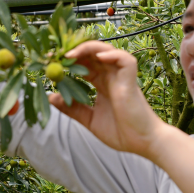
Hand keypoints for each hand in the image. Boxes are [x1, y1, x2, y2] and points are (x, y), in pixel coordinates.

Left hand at [49, 41, 174, 158]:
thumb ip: (72, 108)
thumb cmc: (121, 132)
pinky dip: (112, 55)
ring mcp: (121, 77)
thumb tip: (51, 97)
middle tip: (54, 55)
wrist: (142, 143)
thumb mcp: (90, 119)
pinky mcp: (131, 80)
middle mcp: (111, 76)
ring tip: (69, 55)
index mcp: (102, 84)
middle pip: (92, 53)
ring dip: (87, 48)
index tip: (51, 62)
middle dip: (73, 51)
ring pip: (106, 51)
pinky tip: (98, 59)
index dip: (69, 60)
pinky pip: (125, 59)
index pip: (84, 64)